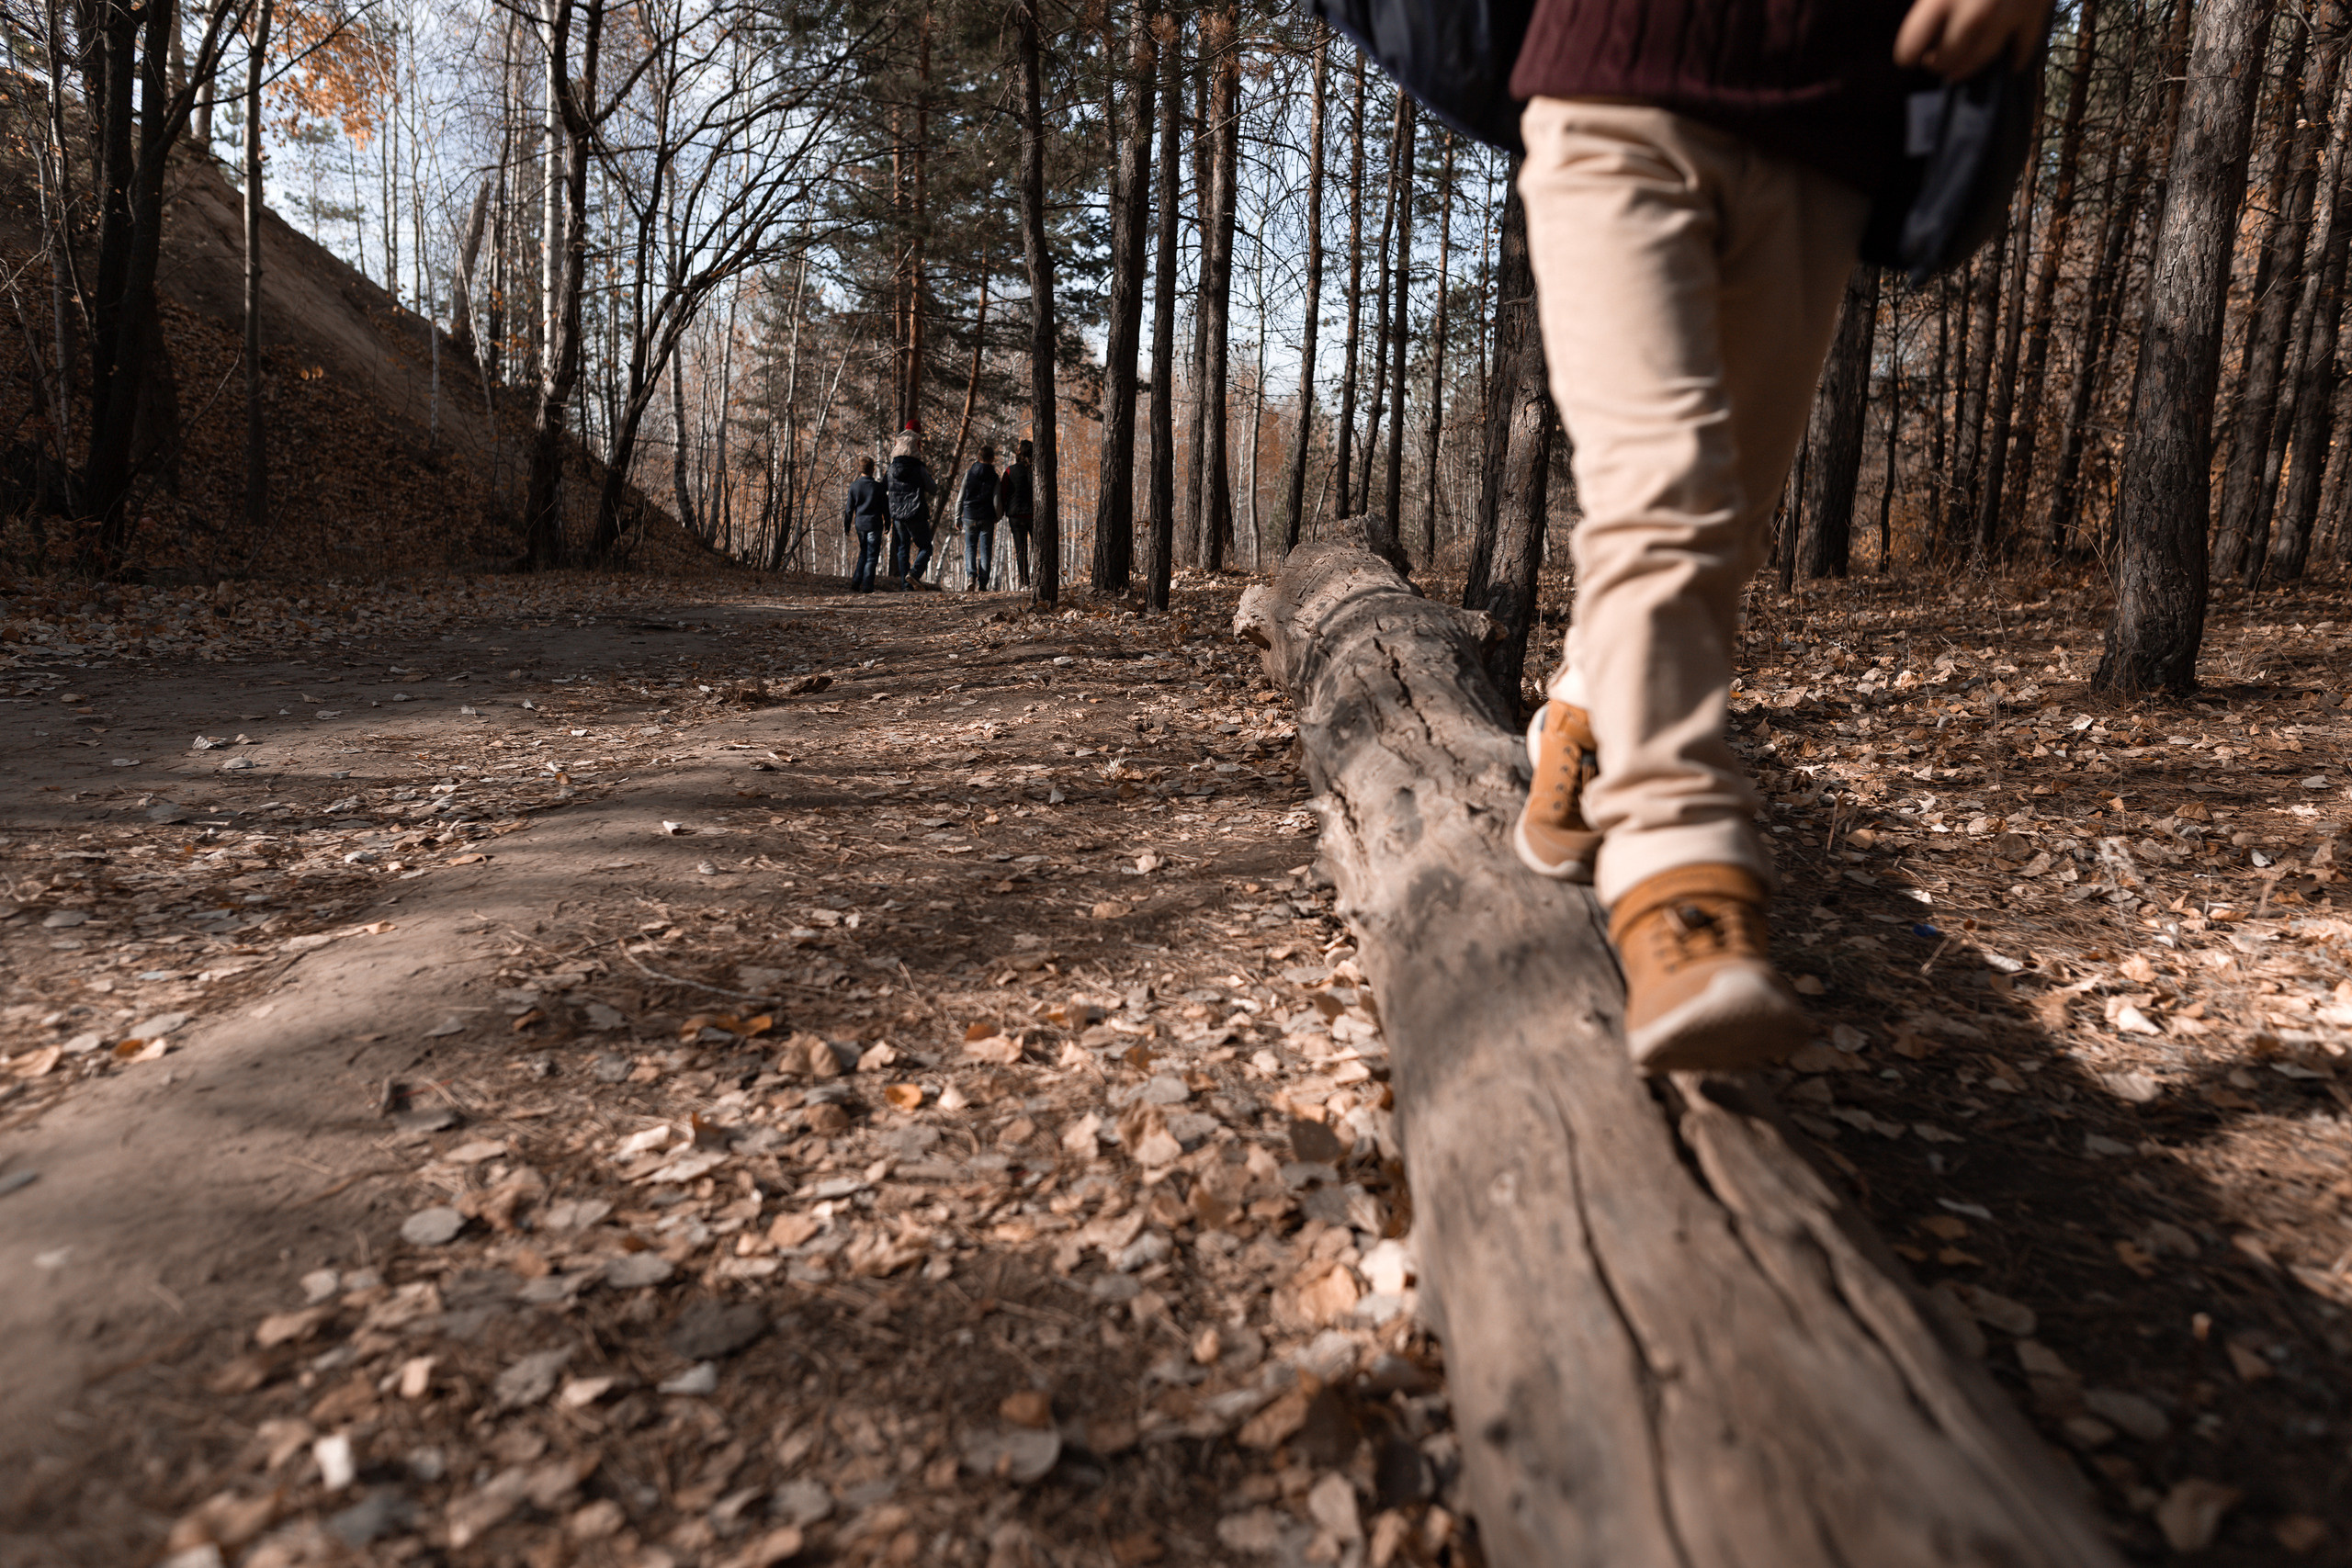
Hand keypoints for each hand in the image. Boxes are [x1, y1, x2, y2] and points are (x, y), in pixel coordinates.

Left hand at [1895, 0, 2049, 77]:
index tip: (1910, 54)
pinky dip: (2015, 58)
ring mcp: (2008, 15)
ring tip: (1958, 68)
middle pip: (1947, 58)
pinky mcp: (2036, 13)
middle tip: (1934, 61)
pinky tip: (2009, 62)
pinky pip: (2024, 47)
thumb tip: (1923, 8)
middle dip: (1937, 63)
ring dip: (1967, 67)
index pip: (1912, 46)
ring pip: (1982, 58)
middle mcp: (1973, 14)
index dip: (1908, 53)